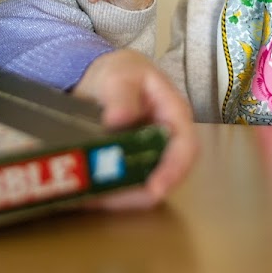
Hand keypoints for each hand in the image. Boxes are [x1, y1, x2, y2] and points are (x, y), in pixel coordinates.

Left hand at [72, 49, 197, 210]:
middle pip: (165, 175)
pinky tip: (85, 194)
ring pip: (143, 186)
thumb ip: (121, 94)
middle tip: (110, 200)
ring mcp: (150, 154)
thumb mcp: (120, 75)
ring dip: (120, 197)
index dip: (174, 170)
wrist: (105, 76)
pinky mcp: (132, 164)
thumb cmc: (122, 72)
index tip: (156, 189)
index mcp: (174, 114)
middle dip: (140, 193)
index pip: (186, 146)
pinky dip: (107, 192)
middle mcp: (167, 139)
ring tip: (92, 198)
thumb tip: (118, 120)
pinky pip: (124, 184)